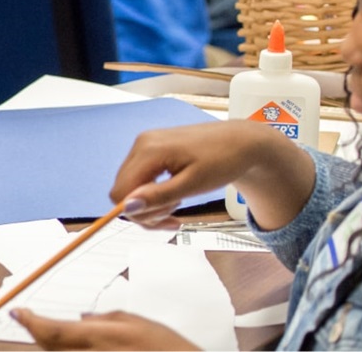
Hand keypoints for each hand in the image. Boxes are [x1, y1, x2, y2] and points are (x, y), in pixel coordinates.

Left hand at [15, 309, 198, 350]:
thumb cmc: (168, 350)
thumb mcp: (139, 324)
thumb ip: (106, 318)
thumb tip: (83, 318)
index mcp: (99, 338)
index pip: (50, 330)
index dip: (29, 321)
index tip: (18, 312)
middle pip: (48, 347)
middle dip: (38, 333)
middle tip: (32, 320)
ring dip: (53, 345)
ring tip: (52, 332)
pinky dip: (67, 351)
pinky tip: (76, 345)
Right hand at [110, 121, 304, 227]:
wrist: (241, 143)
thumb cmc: (223, 160)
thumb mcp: (192, 184)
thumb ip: (158, 197)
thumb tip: (128, 208)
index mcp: (148, 150)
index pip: (121, 193)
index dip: (138, 213)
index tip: (165, 219)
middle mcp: (141, 144)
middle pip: (122, 191)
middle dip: (146, 211)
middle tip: (175, 216)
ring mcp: (145, 145)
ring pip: (130, 187)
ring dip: (151, 204)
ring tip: (178, 203)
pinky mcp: (152, 149)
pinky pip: (140, 178)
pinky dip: (154, 193)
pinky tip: (174, 194)